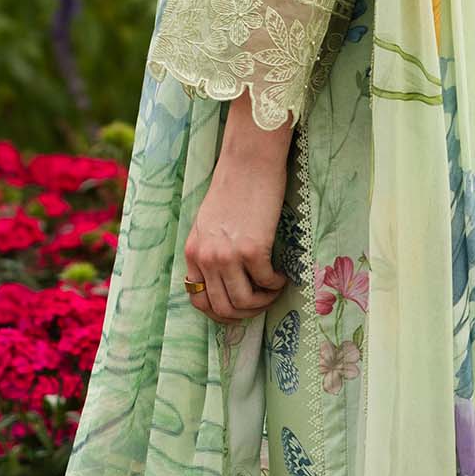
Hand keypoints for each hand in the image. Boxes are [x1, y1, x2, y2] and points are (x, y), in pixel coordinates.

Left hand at [185, 92, 292, 324]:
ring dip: (264, 301)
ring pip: (244, 302)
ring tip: (274, 288)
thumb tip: (226, 283)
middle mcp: (206, 257)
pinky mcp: (252, 249)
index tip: (240, 308)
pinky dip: (277, 284)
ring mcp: (227, 255)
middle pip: (223, 308)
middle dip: (247, 313)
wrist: (249, 162)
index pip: (199, 301)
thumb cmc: (234, 189)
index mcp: (192, 252)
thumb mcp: (210, 225)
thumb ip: (211, 253)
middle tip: (263, 302)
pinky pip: (266, 282)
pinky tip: (282, 274)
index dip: (222, 313)